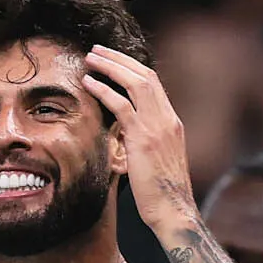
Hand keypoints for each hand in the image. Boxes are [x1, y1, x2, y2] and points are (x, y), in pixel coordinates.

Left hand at [78, 46, 195, 228]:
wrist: (174, 212)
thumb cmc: (162, 195)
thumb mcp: (156, 161)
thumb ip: (144, 142)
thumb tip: (125, 137)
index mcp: (172, 123)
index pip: (154, 85)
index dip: (133, 68)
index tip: (114, 61)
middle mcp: (168, 119)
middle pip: (146, 75)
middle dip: (120, 59)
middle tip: (98, 50)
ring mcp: (158, 127)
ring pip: (136, 82)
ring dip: (111, 66)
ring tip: (91, 58)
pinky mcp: (144, 139)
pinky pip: (122, 105)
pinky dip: (104, 90)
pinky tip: (88, 83)